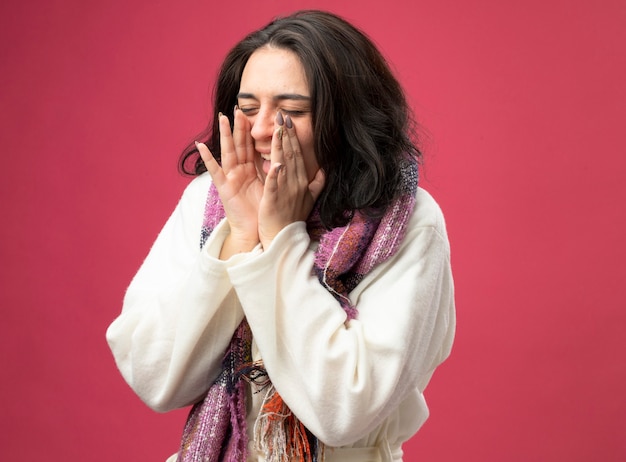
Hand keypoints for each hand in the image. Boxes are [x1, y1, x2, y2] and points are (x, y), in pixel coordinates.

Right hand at [197, 109, 263, 256]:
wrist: (257, 230)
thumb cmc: (264, 209)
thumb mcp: (272, 186)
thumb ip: (276, 171)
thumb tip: (286, 158)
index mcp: (252, 169)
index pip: (252, 145)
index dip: (253, 129)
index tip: (256, 112)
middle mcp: (240, 171)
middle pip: (240, 144)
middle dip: (239, 126)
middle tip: (238, 107)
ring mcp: (231, 178)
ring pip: (228, 152)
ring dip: (225, 135)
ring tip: (222, 118)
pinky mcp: (225, 188)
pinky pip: (215, 171)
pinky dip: (208, 158)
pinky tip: (202, 146)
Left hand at [258, 114, 324, 249]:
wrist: (284, 237)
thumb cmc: (294, 217)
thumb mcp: (310, 198)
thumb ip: (318, 182)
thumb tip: (325, 169)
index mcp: (302, 181)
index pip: (297, 154)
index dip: (293, 137)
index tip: (289, 120)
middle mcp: (295, 183)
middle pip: (291, 154)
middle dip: (286, 134)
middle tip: (282, 115)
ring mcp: (285, 191)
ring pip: (283, 164)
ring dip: (281, 146)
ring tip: (277, 129)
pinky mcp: (274, 201)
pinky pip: (274, 185)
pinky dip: (274, 174)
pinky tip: (274, 163)